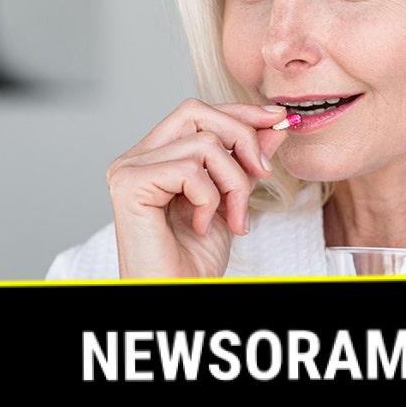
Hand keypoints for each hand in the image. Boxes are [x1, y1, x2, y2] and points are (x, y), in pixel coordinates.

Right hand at [105, 98, 289, 277]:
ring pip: (203, 144)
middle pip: (197, 113)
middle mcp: (136, 157)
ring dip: (233, 183)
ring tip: (232, 217)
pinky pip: (191, 169)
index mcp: (155, 156)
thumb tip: (273, 125)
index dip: (238, 112)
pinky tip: (201, 225)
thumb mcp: (231, 199)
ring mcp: (129, 169)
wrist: (178, 294)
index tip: (276, 119)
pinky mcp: (130, 185)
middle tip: (262, 175)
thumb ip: (245, 160)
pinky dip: (210, 199)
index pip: (197, 113)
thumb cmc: (195, 259)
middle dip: (242, 140)